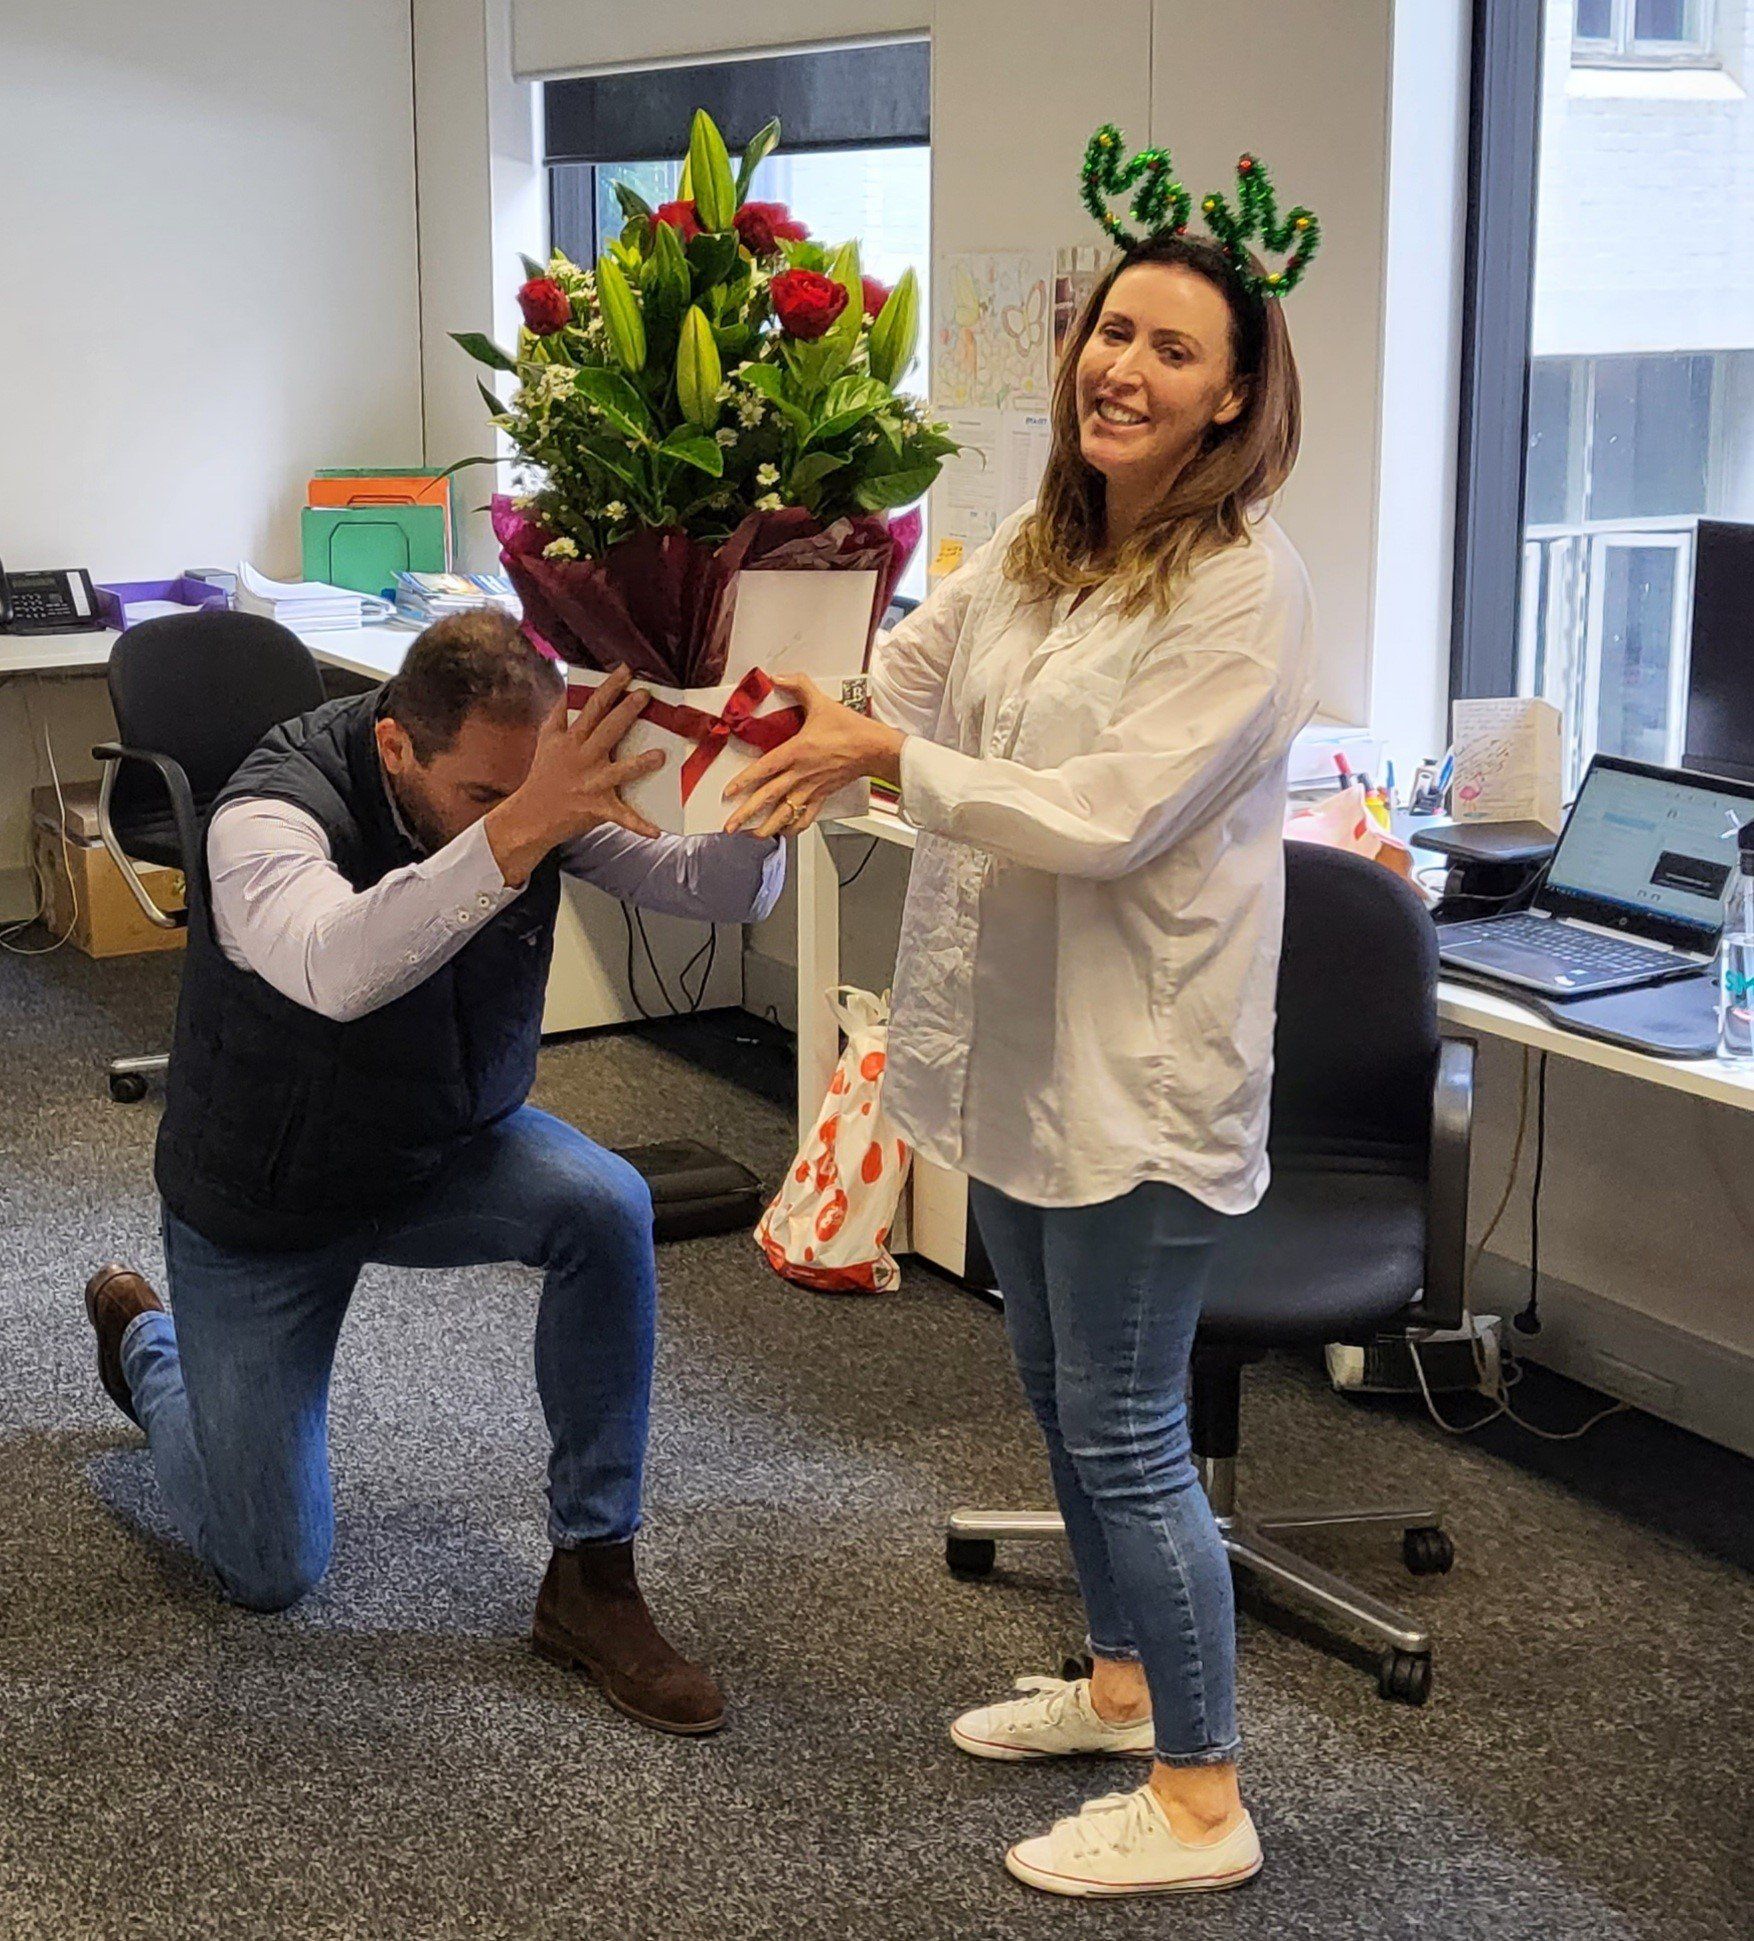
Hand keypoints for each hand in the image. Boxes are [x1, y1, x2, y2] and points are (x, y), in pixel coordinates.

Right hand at [485, 665, 665, 885]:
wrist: (530, 815)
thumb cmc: (543, 775)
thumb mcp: (546, 740)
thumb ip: (559, 715)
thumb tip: (568, 690)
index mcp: (571, 739)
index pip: (592, 706)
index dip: (609, 687)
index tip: (626, 670)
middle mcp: (582, 758)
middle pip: (606, 729)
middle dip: (625, 711)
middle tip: (644, 694)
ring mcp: (591, 783)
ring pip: (619, 771)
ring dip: (639, 765)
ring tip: (660, 756)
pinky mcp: (597, 807)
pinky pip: (621, 816)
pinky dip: (638, 825)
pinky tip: (656, 831)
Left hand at [721, 674, 904, 837]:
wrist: (875, 748)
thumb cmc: (850, 728)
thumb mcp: (821, 702)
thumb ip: (798, 686)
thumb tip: (778, 677)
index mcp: (797, 752)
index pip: (764, 769)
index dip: (744, 781)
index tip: (729, 792)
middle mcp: (801, 774)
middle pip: (768, 797)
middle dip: (746, 813)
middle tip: (730, 825)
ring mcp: (811, 788)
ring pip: (785, 812)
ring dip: (767, 826)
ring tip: (751, 835)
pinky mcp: (823, 795)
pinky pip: (806, 816)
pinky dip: (795, 827)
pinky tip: (784, 832)